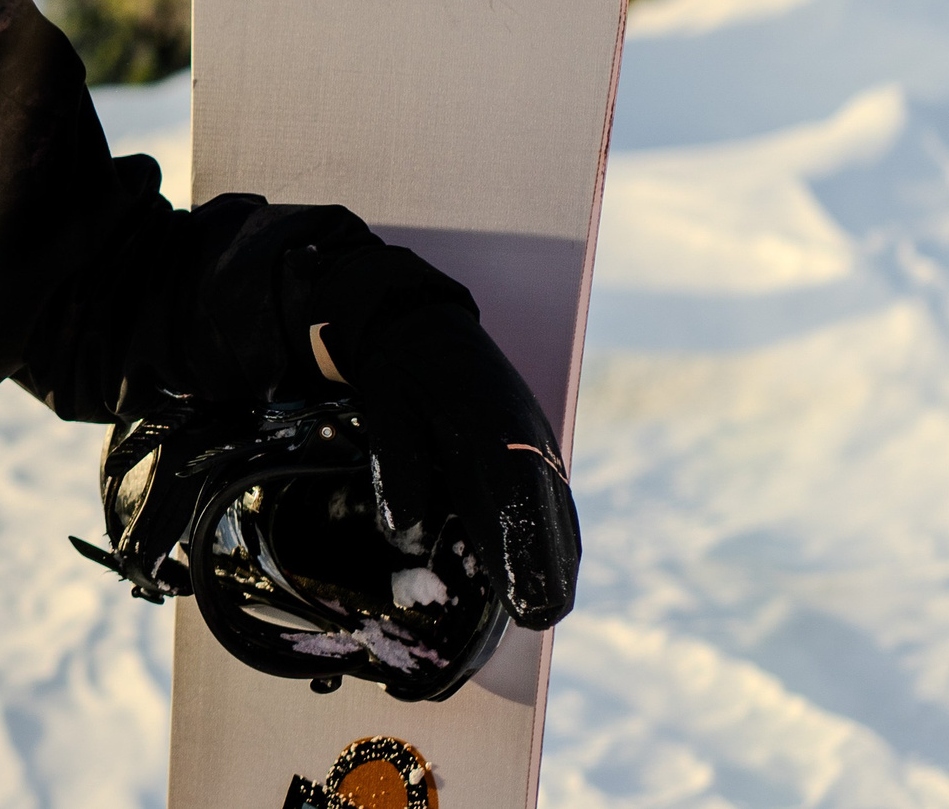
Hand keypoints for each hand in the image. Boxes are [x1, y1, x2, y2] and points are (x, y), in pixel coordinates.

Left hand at [339, 302, 580, 628]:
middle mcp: (530, 444)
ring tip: (542, 610)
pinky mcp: (539, 450)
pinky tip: (545, 570)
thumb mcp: (386, 409)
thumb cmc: (402, 373)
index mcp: (493, 434)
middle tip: (535, 623)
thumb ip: (398, 469)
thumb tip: (404, 533)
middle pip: (553, 523)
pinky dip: (555, 539)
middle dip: (547, 576)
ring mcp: (541, 447)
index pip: (519, 512)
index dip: (524, 563)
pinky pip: (558, 504)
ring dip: (555, 562)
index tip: (526, 610)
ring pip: (562, 517)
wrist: (425, 325)